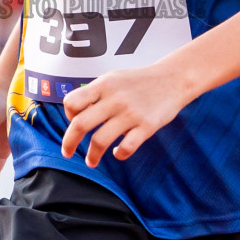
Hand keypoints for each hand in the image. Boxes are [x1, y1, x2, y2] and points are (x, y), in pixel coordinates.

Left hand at [60, 61, 191, 168]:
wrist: (173, 79)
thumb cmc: (140, 81)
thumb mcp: (113, 78)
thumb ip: (95, 93)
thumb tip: (75, 112)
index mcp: (104, 85)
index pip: (72, 102)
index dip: (68, 115)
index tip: (73, 122)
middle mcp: (114, 99)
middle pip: (80, 124)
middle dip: (69, 142)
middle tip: (66, 153)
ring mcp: (130, 113)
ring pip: (100, 141)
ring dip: (92, 155)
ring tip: (91, 161)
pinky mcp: (147, 126)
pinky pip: (126, 148)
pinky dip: (119, 154)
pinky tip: (118, 153)